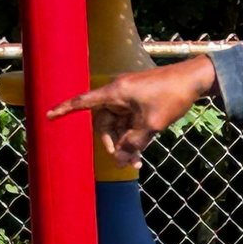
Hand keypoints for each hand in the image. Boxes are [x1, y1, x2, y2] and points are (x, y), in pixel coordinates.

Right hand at [48, 55, 217, 167]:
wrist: (194, 80)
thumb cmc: (171, 97)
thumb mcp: (152, 125)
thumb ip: (134, 143)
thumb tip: (119, 161)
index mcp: (115, 92)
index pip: (84, 102)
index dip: (65, 109)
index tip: (48, 116)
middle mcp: (118, 93)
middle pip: (104, 122)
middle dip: (112, 144)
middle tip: (126, 163)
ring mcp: (129, 98)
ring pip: (118, 126)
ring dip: (125, 144)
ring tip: (137, 163)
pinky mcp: (140, 102)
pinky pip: (129, 123)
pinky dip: (133, 137)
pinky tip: (141, 154)